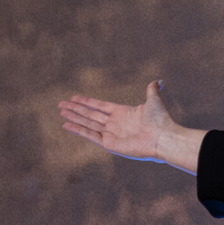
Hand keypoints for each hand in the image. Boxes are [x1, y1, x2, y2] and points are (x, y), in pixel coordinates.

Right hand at [58, 81, 205, 174]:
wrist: (163, 137)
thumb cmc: (160, 120)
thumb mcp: (153, 101)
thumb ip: (152, 90)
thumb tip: (158, 81)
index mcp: (122, 113)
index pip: (99, 106)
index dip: (87, 102)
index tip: (74, 98)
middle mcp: (114, 123)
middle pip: (90, 114)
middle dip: (75, 109)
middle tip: (60, 104)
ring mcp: (111, 134)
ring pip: (87, 123)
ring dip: (74, 117)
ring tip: (61, 112)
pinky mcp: (109, 144)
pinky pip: (90, 135)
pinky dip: (78, 130)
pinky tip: (66, 125)